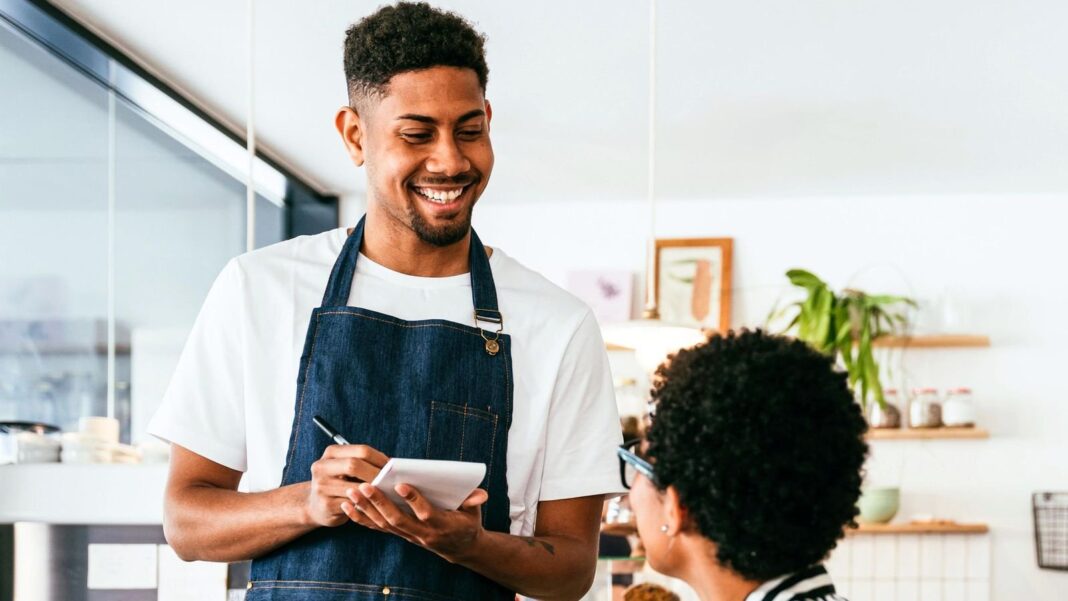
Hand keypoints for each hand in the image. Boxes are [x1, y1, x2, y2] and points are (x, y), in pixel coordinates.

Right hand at [304, 444, 388, 526]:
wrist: (317, 506)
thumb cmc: (340, 483)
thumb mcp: (346, 467)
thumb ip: (365, 462)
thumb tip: (392, 464)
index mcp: (331, 453)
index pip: (361, 451)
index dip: (380, 459)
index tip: (393, 467)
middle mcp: (321, 467)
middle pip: (354, 465)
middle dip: (376, 474)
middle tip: (391, 481)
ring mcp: (321, 487)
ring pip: (355, 487)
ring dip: (374, 491)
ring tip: (387, 492)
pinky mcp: (326, 505)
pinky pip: (352, 503)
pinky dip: (367, 503)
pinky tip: (376, 504)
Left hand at [341, 482, 487, 560]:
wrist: (458, 547)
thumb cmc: (466, 523)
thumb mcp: (474, 512)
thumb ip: (473, 501)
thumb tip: (481, 494)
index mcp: (441, 524)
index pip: (426, 513)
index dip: (414, 500)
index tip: (402, 484)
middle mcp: (422, 534)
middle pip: (398, 520)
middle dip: (380, 503)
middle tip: (366, 486)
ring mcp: (409, 536)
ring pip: (384, 524)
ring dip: (367, 509)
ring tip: (352, 492)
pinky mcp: (399, 535)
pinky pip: (377, 528)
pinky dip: (362, 518)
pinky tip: (348, 506)